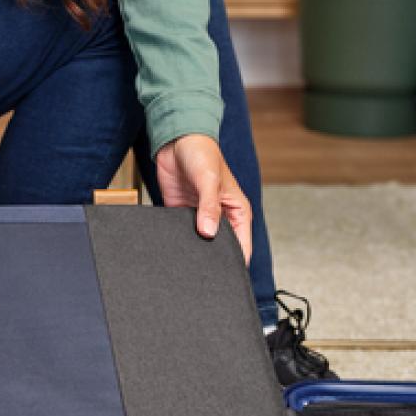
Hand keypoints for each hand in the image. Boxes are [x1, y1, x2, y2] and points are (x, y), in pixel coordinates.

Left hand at [154, 134, 252, 261]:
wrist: (176, 140)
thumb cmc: (202, 153)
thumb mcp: (209, 180)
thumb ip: (209, 207)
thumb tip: (208, 232)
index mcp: (237, 211)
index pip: (242, 246)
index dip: (236, 262)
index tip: (225, 275)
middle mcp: (220, 217)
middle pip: (221, 248)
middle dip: (213, 258)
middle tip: (203, 272)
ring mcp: (200, 217)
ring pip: (200, 243)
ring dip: (194, 249)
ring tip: (187, 263)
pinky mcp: (181, 214)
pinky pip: (181, 233)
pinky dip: (178, 240)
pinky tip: (173, 246)